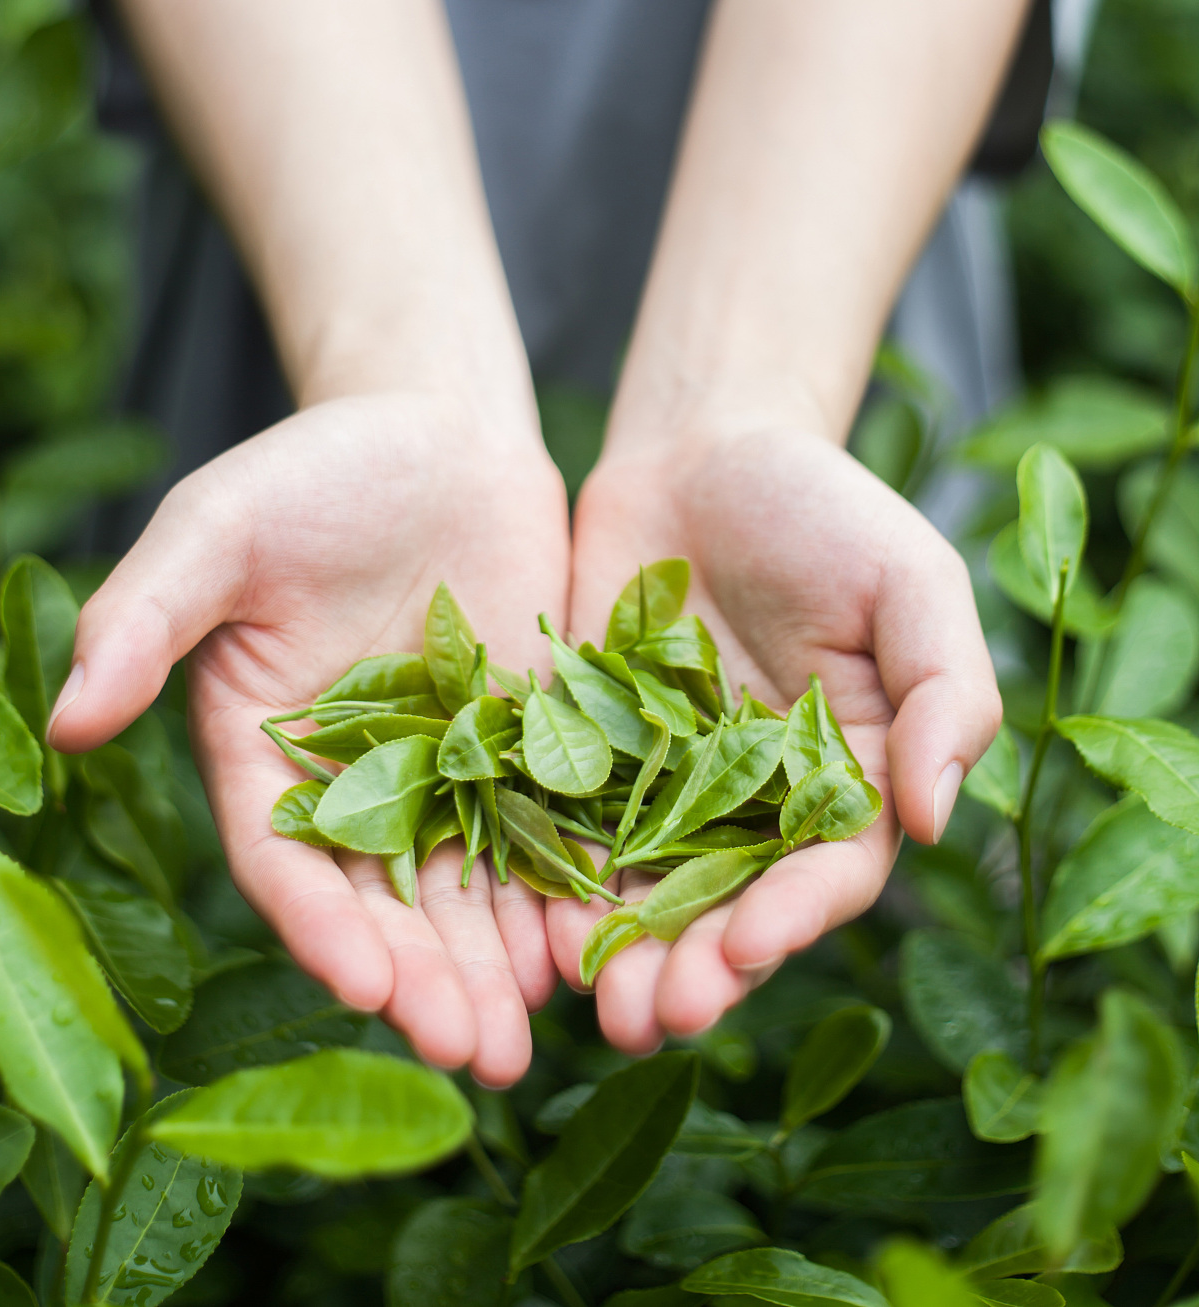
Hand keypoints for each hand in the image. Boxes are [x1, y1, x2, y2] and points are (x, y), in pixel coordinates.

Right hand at [47, 392, 570, 1085]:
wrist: (438, 428)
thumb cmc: (310, 469)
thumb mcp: (217, 529)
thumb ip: (146, 619)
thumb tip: (67, 720)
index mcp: (266, 752)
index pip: (288, 861)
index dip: (324, 926)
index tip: (366, 983)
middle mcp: (357, 781)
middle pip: (391, 900)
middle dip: (431, 978)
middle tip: (476, 1053)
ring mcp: (450, 767)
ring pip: (474, 885)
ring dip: (502, 963)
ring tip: (535, 1036)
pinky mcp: (529, 740)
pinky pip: (551, 826)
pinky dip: (569, 885)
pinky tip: (601, 941)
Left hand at [547, 415, 1000, 1051]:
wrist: (702, 448)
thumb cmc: (823, 507)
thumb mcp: (909, 581)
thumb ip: (941, 692)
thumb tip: (937, 819)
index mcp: (845, 780)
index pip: (829, 874)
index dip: (793, 918)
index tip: (749, 945)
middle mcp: (754, 805)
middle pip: (728, 909)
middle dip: (693, 968)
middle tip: (650, 1015)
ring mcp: (664, 786)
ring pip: (642, 893)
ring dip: (618, 955)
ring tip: (586, 1002)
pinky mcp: (582, 755)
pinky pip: (562, 828)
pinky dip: (547, 880)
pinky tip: (521, 922)